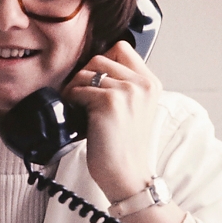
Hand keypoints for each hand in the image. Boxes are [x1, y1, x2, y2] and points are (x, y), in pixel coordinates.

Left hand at [61, 40, 161, 203]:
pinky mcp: (109, 102)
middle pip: (100, 57)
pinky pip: (78, 89)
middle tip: (79, 95)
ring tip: (76, 105)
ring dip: (74, 87)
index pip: (121, 48)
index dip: (101, 61)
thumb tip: (92, 69)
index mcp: (150, 83)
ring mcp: (127, 91)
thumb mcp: (133, 109)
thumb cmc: (124, 147)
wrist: (127, 174)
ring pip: (86, 71)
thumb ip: (123, 86)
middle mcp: (142, 83)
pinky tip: (75, 113)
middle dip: (83, 75)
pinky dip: (71, 99)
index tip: (92, 80)